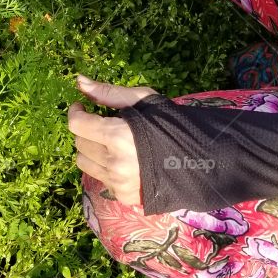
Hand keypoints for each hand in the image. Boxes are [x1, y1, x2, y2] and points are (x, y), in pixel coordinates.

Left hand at [68, 74, 159, 205]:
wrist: (201, 160)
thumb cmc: (171, 124)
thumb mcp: (142, 100)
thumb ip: (107, 93)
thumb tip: (79, 81)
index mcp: (118, 136)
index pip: (77, 125)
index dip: (76, 112)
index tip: (82, 106)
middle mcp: (115, 163)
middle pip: (79, 143)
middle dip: (86, 130)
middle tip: (102, 123)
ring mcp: (118, 183)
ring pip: (84, 163)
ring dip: (91, 149)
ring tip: (109, 142)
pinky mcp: (124, 197)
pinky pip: (100, 178)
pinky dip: (104, 167)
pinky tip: (122, 159)